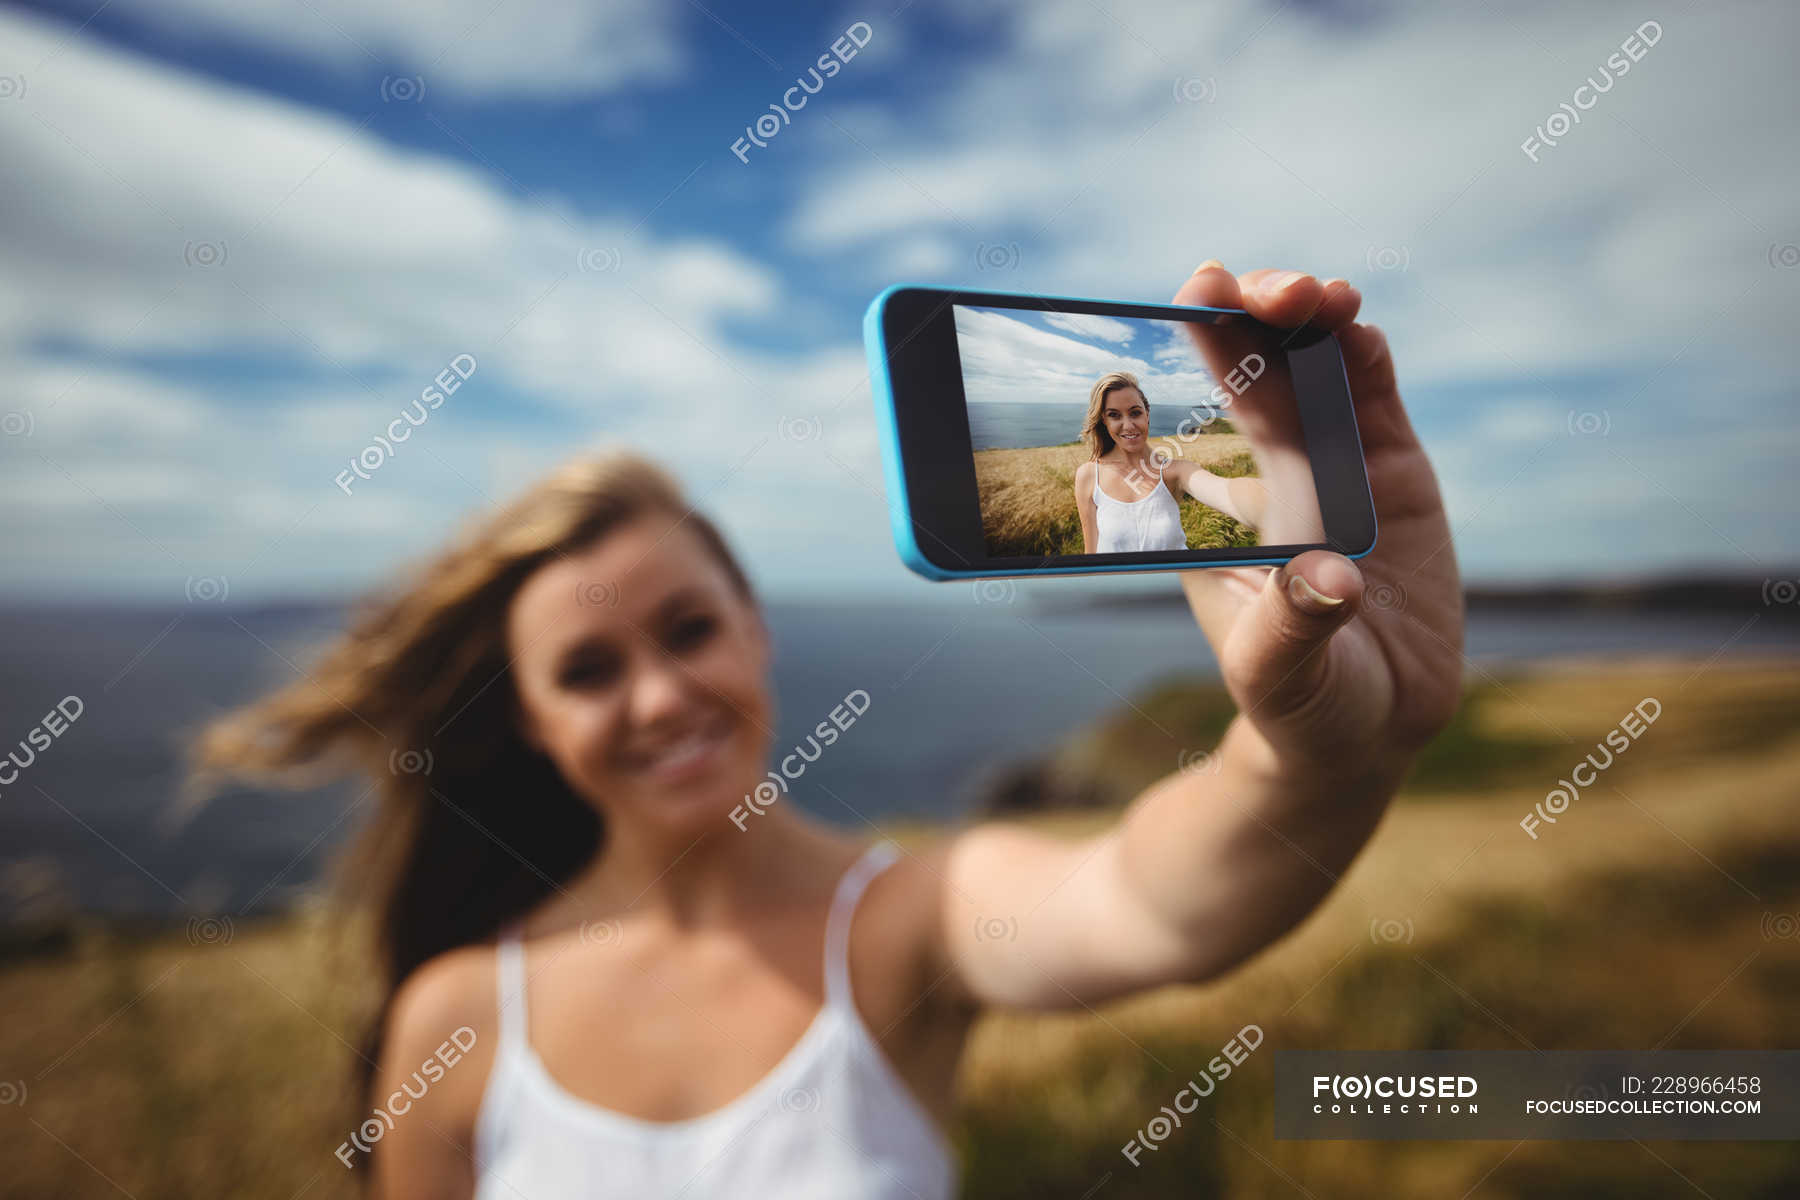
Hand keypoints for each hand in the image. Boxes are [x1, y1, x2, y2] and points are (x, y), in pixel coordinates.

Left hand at [1172, 262, 1463, 776]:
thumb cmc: (1300, 702)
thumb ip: (1293, 630)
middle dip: (1257, 313)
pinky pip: (1374, 399)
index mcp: (1220, 508)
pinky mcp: (1391, 470)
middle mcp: (1273, 471)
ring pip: (1317, 366)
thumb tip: (1331, 581)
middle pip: (1257, 366)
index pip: (1199, 407)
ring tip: (1320, 296)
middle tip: (1263, 291)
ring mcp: (1334, 463)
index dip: (1197, 345)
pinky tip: (1357, 332)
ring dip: (1314, 319)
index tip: (1195, 293)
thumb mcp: (1278, 674)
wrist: (1373, 728)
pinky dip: (1365, 357)